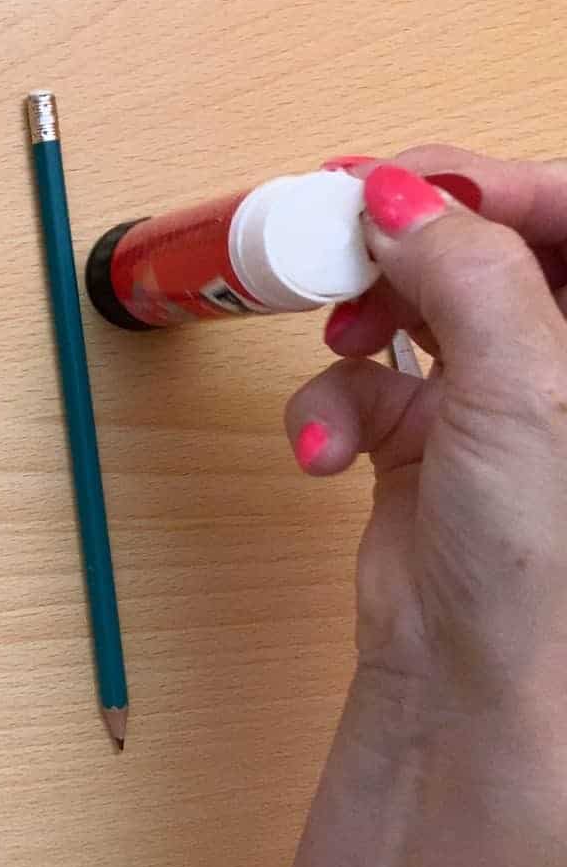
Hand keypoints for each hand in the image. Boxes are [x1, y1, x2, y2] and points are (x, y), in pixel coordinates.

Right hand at [280, 149, 566, 866]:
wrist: (477, 687)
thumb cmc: (542, 562)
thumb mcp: (521, 385)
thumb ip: (464, 267)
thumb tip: (396, 192)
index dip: (489, 184)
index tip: (405, 179)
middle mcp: (565, 364)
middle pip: (488, 250)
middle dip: (408, 246)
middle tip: (343, 234)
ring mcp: (501, 402)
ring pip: (417, 308)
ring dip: (360, 321)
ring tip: (336, 338)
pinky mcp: (430, 444)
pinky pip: (368, 385)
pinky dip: (330, 406)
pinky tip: (324, 445)